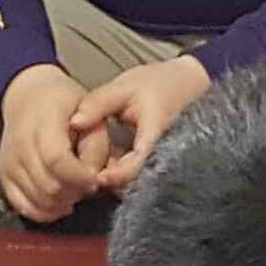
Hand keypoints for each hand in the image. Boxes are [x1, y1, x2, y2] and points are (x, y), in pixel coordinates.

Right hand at [0, 66, 110, 225]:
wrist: (27, 96)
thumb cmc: (64, 104)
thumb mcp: (90, 112)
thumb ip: (96, 145)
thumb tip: (95, 179)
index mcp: (43, 123)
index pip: (56, 160)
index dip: (80, 176)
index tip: (95, 177)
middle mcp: (20, 145)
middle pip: (49, 186)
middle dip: (76, 191)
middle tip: (87, 182)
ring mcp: (10, 163)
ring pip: (39, 200)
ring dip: (63, 202)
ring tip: (75, 188)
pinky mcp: (5, 177)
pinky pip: (23, 207)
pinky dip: (45, 212)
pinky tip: (61, 202)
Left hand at [63, 54, 217, 184]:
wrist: (192, 82)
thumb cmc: (159, 83)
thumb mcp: (126, 86)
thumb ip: (98, 103)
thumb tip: (73, 123)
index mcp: (155, 134)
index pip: (136, 166)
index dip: (115, 176)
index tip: (96, 176)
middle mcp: (164, 153)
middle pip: (137, 181)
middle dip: (113, 183)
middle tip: (89, 176)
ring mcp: (165, 158)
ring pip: (139, 180)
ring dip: (119, 178)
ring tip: (96, 169)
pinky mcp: (161, 160)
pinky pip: (143, 173)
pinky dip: (126, 172)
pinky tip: (110, 163)